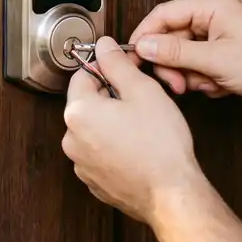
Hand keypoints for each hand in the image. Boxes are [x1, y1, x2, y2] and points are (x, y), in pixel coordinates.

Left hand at [61, 37, 203, 223]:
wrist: (171, 195)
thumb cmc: (161, 146)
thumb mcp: (143, 91)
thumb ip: (118, 64)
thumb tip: (104, 47)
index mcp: (78, 112)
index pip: (82, 75)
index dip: (106, 68)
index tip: (125, 70)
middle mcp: (71, 139)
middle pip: (86, 102)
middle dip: (110, 96)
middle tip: (140, 99)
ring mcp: (80, 163)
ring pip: (93, 129)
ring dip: (111, 122)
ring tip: (141, 126)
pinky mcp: (93, 181)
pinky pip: (98, 153)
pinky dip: (113, 146)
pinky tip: (137, 147)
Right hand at [128, 0, 241, 104]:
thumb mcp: (216, 61)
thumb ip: (175, 53)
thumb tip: (144, 46)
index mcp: (212, 5)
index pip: (162, 14)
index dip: (145, 36)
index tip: (134, 58)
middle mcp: (214, 14)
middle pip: (171, 38)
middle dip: (173, 64)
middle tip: (178, 84)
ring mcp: (219, 32)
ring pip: (183, 54)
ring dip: (191, 75)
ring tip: (209, 85)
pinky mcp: (224, 48)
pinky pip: (198, 62)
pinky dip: (204, 78)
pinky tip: (221, 85)